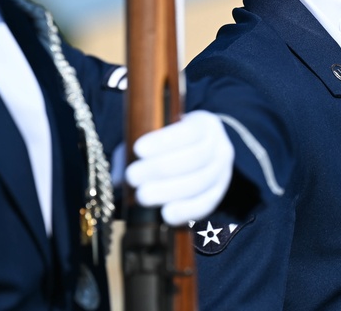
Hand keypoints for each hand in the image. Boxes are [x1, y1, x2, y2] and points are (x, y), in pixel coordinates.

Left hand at [125, 110, 234, 225]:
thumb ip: (134, 152)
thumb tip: (118, 178)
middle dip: (161, 168)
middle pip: (196, 157)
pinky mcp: (219, 194)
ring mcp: (222, 171)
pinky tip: (165, 214)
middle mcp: (219, 146)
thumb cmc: (169, 145)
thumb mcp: (155, 137)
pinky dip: (186, 211)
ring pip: (201, 182)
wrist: (199, 152)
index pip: (189, 131)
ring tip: (142, 196)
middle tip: (133, 176)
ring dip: (169, 191)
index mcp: (204, 125)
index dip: (164, 141)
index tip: (138, 149)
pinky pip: (206, 204)